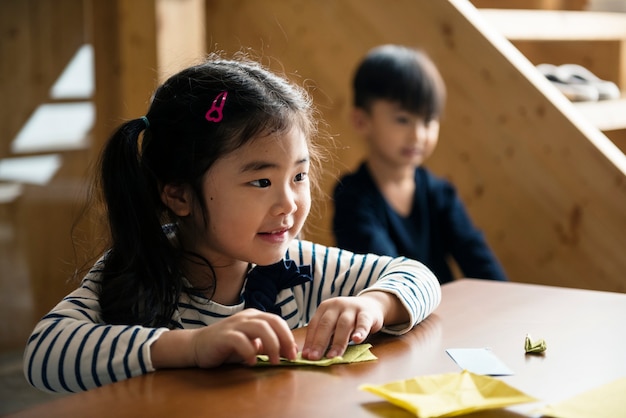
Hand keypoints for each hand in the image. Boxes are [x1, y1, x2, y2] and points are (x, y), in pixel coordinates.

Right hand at [151, 309, 296, 368]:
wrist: (196, 346)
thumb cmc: (226, 347)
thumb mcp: (250, 345)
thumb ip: (267, 345)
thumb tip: (288, 351)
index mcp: (255, 317)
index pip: (277, 321)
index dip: (288, 337)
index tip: (294, 354)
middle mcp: (246, 317)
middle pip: (272, 321)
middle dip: (285, 339)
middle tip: (289, 358)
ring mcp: (234, 324)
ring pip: (260, 327)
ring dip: (271, 345)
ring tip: (274, 361)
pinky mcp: (223, 336)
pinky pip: (240, 340)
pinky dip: (249, 351)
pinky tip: (252, 362)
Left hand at [301, 294, 385, 360]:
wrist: (370, 305)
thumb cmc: (348, 319)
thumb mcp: (333, 323)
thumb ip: (325, 336)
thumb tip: (311, 355)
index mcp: (325, 307)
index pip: (314, 325)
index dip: (309, 340)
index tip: (306, 356)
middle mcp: (336, 305)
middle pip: (326, 324)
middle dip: (319, 342)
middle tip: (315, 357)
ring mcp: (352, 308)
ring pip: (343, 324)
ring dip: (337, 342)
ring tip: (333, 356)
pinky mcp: (367, 313)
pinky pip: (363, 322)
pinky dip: (360, 331)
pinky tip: (356, 340)